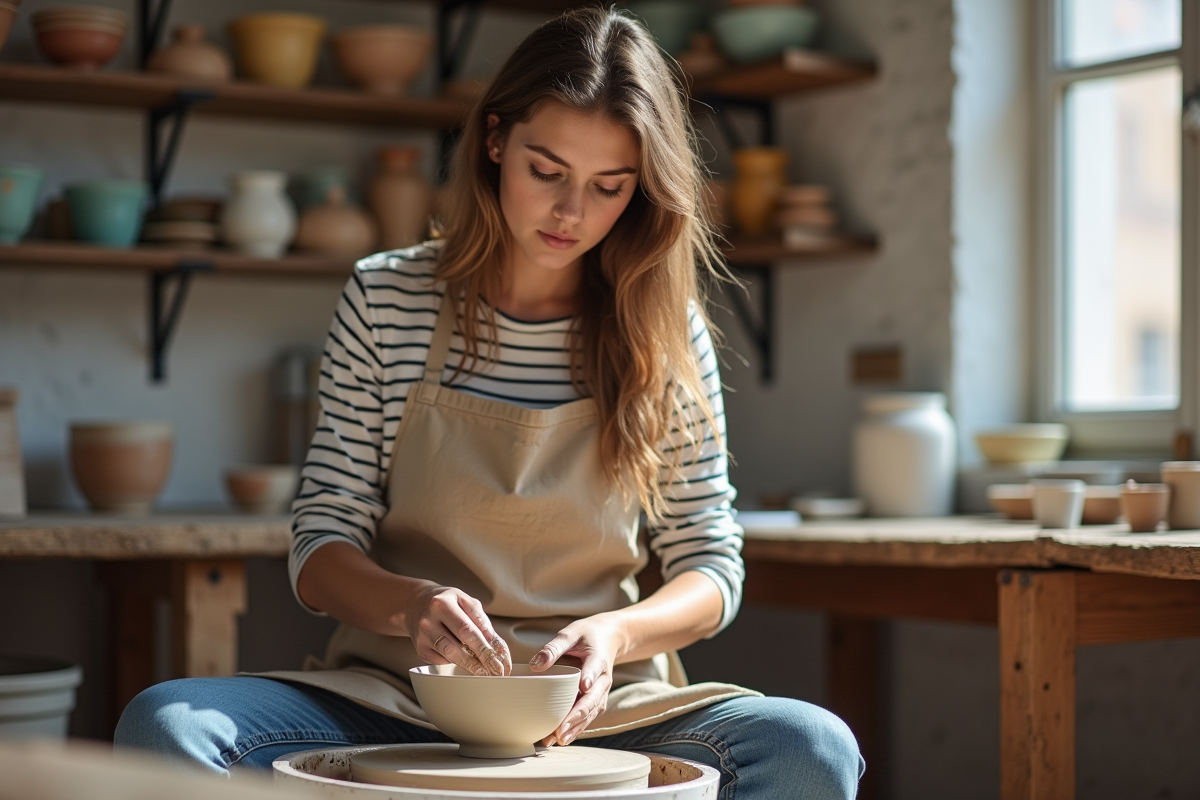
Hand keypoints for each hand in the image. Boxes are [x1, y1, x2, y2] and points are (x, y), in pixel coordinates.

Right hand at [405, 583, 511, 675]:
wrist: (415, 603)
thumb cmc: (447, 602)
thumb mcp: (464, 600)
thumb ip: (480, 619)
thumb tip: (493, 642)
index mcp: (442, 604)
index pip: (467, 629)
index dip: (484, 646)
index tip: (498, 658)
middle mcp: (428, 620)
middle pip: (457, 646)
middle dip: (479, 660)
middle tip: (495, 670)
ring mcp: (422, 636)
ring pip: (449, 656)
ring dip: (469, 664)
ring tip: (484, 668)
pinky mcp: (420, 649)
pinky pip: (441, 660)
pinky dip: (454, 660)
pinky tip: (461, 656)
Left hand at [529, 615, 620, 745]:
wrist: (608, 638)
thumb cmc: (586, 635)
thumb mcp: (570, 634)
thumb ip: (553, 648)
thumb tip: (534, 665)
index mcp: (598, 659)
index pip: (594, 669)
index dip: (589, 678)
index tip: (583, 686)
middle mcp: (603, 679)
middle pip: (592, 699)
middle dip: (577, 715)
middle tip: (561, 729)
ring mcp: (601, 692)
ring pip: (591, 712)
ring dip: (576, 727)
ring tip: (559, 740)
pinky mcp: (596, 700)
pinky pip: (588, 716)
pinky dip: (576, 728)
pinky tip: (561, 739)